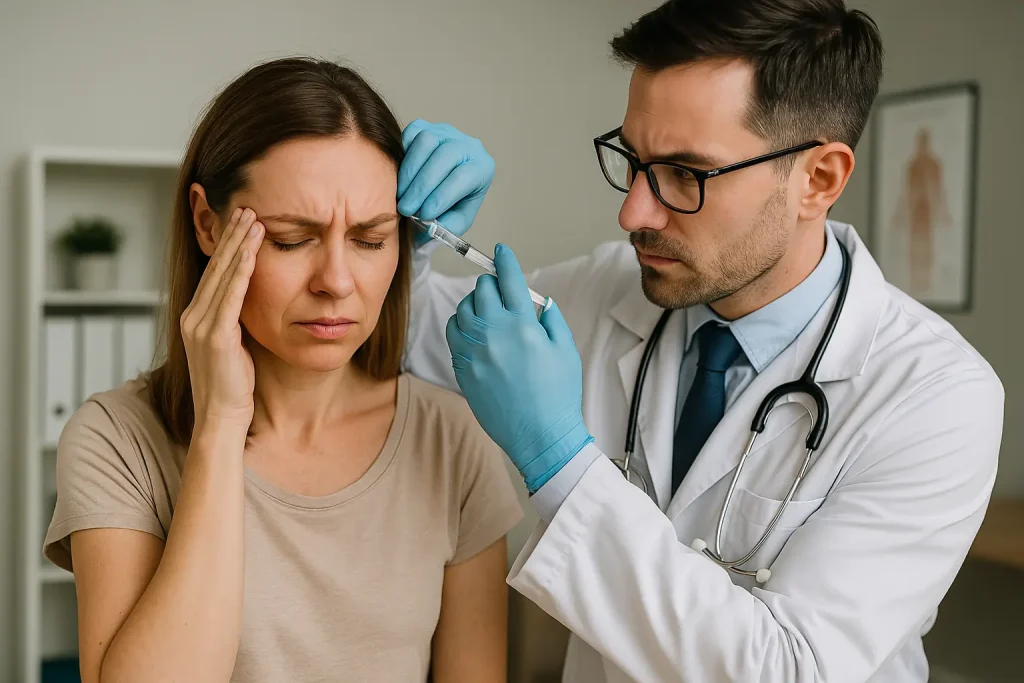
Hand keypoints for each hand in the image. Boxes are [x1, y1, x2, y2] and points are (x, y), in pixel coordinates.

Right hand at [180, 208, 264, 432]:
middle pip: (214, 266)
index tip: (242, 222)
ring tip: (253, 220)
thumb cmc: (233, 386)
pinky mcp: (215, 337)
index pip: (213, 273)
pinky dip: (241, 271)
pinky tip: (252, 252)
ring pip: (222, 275)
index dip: (227, 246)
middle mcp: (193, 317)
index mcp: (195, 318)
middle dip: (232, 236)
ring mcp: (201, 326)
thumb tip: (252, 301)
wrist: (221, 417)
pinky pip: (231, 296)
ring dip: (239, 245)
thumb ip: (235, 321)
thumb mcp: (233, 346)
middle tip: (247, 208)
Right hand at [397, 119, 494, 246]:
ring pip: (427, 141)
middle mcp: (467, 145)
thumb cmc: (450, 208)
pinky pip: (411, 133)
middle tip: (406, 209)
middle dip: (422, 186)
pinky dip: (403, 154)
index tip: (424, 215)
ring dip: (410, 172)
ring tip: (401, 195)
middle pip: (444, 157)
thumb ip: (446, 227)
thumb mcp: (454, 223)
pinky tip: (400, 176)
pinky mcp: (424, 127)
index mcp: (482, 168)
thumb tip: (429, 225)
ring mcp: (445, 132)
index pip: (463, 176)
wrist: (438, 194)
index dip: (442, 196)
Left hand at [445, 246, 592, 492]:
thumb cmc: (558, 394)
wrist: (538, 434)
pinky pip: (453, 333)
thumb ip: (551, 319)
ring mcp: (474, 350)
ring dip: (475, 304)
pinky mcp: (462, 367)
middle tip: (502, 293)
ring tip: (488, 313)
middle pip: (481, 289)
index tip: (501, 251)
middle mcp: (494, 332)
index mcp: (523, 324)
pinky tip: (474, 332)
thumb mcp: (565, 350)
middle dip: (492, 285)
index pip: (509, 279)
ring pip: (463, 308)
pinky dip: (461, 325)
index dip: (505, 260)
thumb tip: (539, 302)